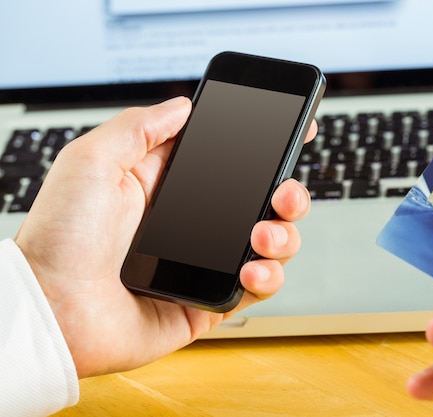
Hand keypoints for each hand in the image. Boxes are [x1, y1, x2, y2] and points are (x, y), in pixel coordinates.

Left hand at [14, 97, 315, 377]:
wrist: (52, 308)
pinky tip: (251, 269)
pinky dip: (268, 277)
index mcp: (171, 187)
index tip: (294, 132)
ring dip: (283, 235)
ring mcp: (206, 262)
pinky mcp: (210, 301)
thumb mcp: (91, 161)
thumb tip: (183, 106)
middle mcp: (194, 223)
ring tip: (262, 235)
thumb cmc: (60, 237)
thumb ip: (139, 126)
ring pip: (270, 243)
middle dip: (288, 193)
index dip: (265, 148)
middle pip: (262, 202)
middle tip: (283, 193)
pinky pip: (258, 288)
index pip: (231, 161)